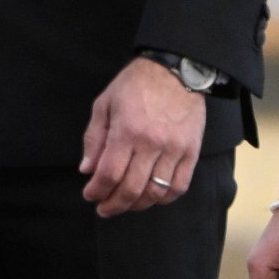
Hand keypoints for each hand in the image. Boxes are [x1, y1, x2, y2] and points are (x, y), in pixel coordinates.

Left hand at [80, 56, 206, 216]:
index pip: (109, 174)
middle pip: (131, 189)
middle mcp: (152, 143)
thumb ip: (94, 138)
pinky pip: (179, 186)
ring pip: (156, 193)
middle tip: (104, 208)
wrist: (176, 69)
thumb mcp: (105, 104)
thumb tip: (87, 170)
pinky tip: (152, 197)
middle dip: (114, 205)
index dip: (97, 191)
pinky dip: (164, 198)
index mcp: (127, 131)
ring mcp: (174, 149)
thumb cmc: (136, 85)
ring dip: (137, 205)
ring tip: (126, 204)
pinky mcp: (191, 151)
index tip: (90, 195)